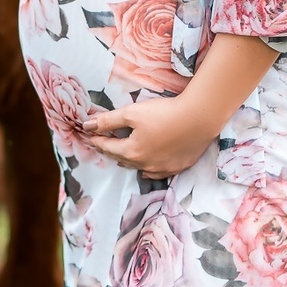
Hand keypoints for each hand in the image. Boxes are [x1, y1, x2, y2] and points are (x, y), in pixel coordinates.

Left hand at [81, 98, 217, 178]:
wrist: (199, 118)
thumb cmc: (164, 113)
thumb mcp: (132, 113)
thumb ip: (108, 121)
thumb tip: (86, 126)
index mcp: (131, 152)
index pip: (107, 147)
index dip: (97, 140)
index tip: (90, 135)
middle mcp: (144, 165)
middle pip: (121, 158)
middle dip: (110, 150)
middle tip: (102, 144)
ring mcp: (162, 169)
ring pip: (138, 168)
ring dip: (127, 161)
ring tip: (120, 155)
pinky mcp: (177, 168)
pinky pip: (156, 173)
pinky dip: (147, 168)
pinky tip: (146, 166)